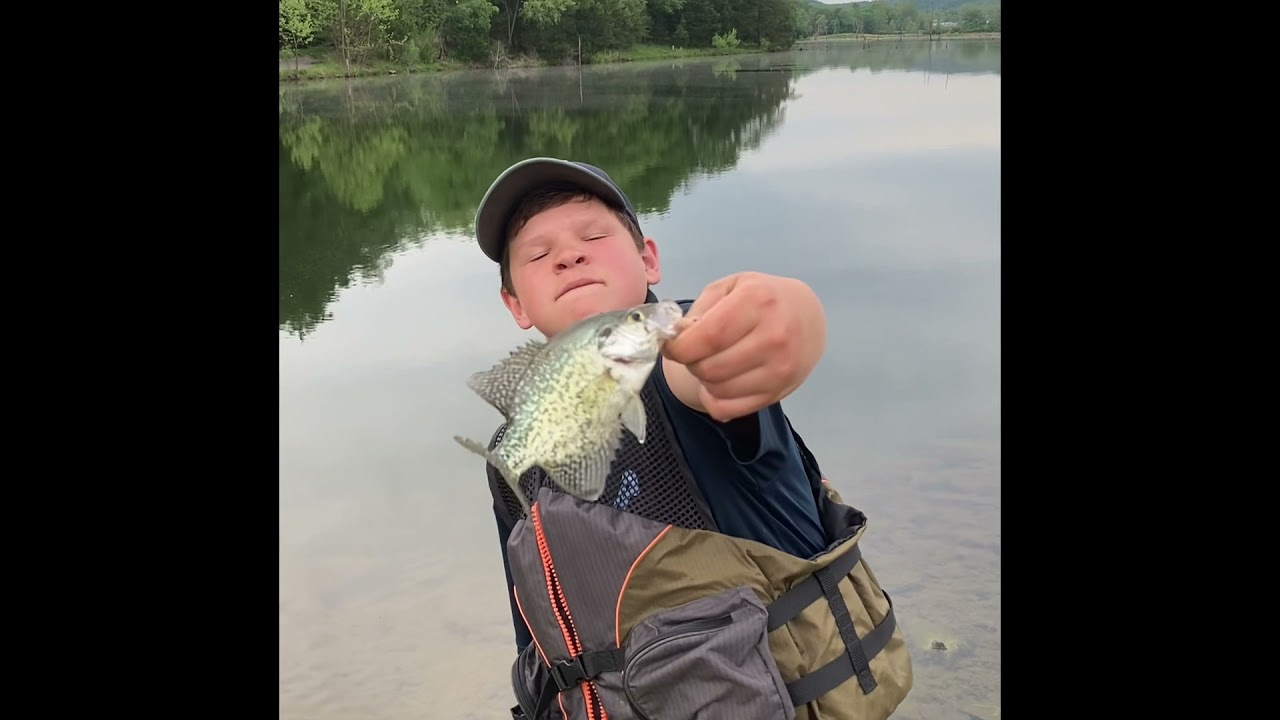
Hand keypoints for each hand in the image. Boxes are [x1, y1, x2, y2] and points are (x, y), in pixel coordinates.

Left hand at [662, 272, 826, 421]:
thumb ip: (700, 310)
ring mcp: (780, 369)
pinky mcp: (779, 393)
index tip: (671, 346)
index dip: (679, 347)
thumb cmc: (762, 297)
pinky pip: (729, 409)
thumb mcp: (731, 287)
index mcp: (758, 301)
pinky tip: (721, 383)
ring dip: (705, 380)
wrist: (807, 316)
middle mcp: (774, 337)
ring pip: (717, 391)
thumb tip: (678, 338)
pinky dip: (715, 400)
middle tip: (696, 352)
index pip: (708, 337)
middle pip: (709, 367)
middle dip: (691, 362)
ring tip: (713, 362)